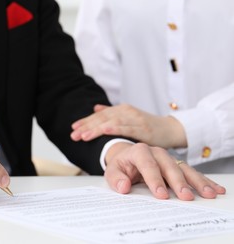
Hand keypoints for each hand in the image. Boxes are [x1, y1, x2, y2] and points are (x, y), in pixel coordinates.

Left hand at [71, 104, 186, 148]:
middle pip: (102, 118)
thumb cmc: (148, 126)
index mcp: (121, 110)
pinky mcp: (143, 128)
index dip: (86, 121)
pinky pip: (127, 128)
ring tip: (84, 136)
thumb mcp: (128, 118)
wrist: (171, 130)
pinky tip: (104, 130)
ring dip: (96, 129)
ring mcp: (135, 119)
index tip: (73, 127)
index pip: (99, 115)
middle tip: (73, 134)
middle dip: (87, 126)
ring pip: (111, 122)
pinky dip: (115, 128)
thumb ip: (112, 114)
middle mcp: (126, 111)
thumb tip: (95, 108)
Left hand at [105, 142, 225, 200]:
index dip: (154, 179)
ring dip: (196, 182)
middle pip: (169, 166)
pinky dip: (203, 181)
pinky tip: (214, 189)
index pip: (147, 164)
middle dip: (178, 182)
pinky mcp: (177, 165)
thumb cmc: (121, 166)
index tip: (160, 195)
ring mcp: (169, 158)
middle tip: (185, 197)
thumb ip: (116, 178)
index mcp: (139, 151)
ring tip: (207, 194)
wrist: (128, 157)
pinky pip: (192, 173)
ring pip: (184, 169)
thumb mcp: (112, 171)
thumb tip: (123, 187)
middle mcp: (156, 152)